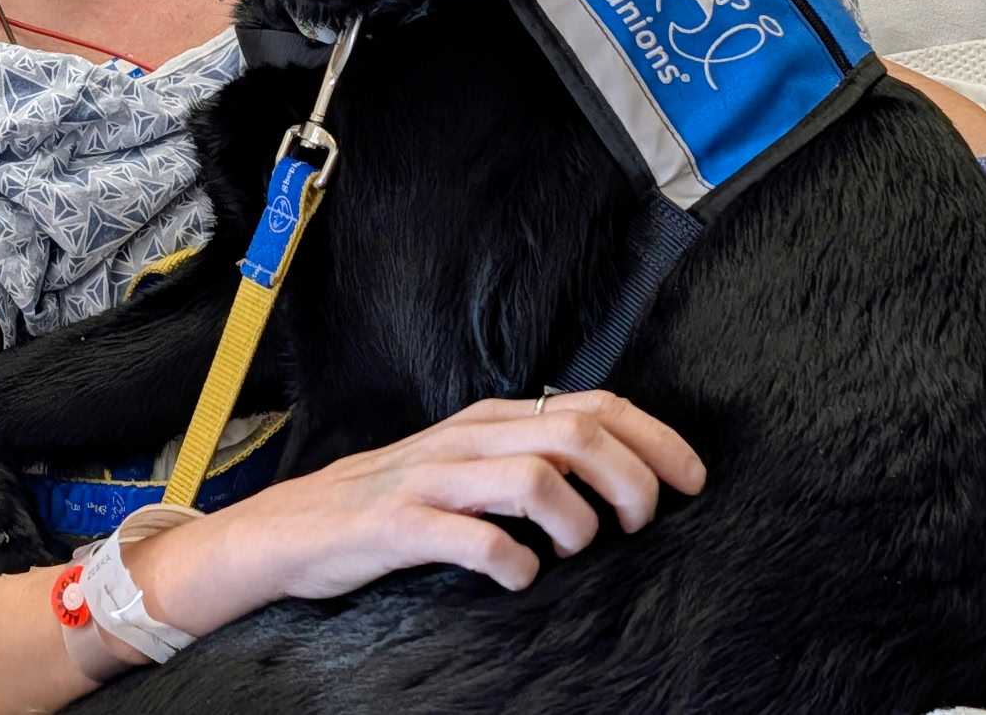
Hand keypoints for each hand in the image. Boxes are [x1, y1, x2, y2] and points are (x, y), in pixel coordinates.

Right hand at [226, 393, 704, 603]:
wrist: (293, 527)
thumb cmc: (393, 502)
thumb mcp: (467, 462)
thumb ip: (527, 454)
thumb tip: (615, 471)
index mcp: (492, 419)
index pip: (595, 406)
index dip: (656, 440)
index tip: (692, 482)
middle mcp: (469, 438)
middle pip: (579, 436)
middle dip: (631, 483)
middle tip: (638, 527)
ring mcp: (434, 479)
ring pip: (536, 478)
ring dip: (578, 522)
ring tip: (574, 552)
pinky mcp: (402, 525)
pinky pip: (477, 540)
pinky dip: (514, 564)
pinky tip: (518, 579)